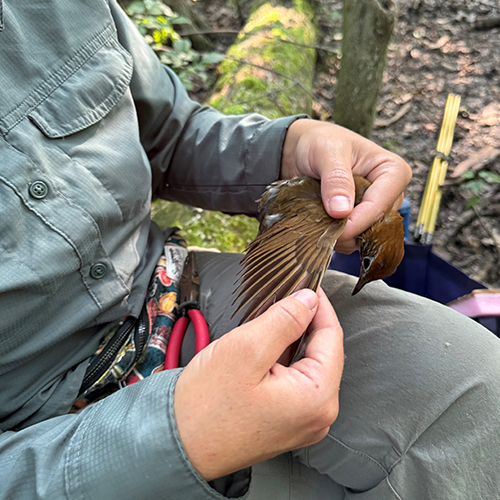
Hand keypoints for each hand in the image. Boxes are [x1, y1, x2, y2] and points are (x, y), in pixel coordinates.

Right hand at [173, 288, 343, 481]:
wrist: (177, 444)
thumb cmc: (206, 405)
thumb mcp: (246, 349)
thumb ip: (285, 319)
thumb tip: (309, 300)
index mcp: (317, 398)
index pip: (332, 336)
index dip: (318, 304)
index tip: (307, 283)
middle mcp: (318, 415)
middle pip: (322, 351)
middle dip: (304, 322)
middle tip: (283, 298)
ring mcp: (303, 421)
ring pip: (307, 364)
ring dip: (291, 339)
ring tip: (270, 322)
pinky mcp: (287, 421)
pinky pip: (295, 380)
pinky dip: (283, 359)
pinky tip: (265, 348)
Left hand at [281, 119, 411, 252]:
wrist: (305, 149)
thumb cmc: (321, 142)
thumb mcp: (327, 152)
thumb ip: (336, 179)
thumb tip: (341, 211)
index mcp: (393, 171)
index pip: (380, 206)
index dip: (356, 223)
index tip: (332, 229)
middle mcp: (390, 193)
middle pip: (375, 226)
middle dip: (348, 231)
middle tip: (320, 225)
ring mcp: (376, 209)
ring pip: (365, 237)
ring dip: (341, 236)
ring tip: (318, 220)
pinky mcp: (362, 221)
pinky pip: (354, 240)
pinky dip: (337, 237)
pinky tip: (322, 224)